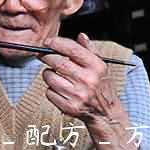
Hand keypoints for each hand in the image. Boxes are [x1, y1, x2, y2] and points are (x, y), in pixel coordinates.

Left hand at [40, 34, 136, 149]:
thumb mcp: (101, 66)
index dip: (57, 43)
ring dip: (47, 74)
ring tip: (54, 74)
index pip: (72, 49)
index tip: (48, 42)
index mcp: (96, 67)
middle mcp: (87, 80)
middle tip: (44, 56)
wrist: (105, 113)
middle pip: (58, 62)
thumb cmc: (101, 87)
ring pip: (50, 77)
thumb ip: (90, 50)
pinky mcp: (69, 106)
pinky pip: (49, 92)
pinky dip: (50, 89)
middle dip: (47, 57)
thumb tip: (81, 36)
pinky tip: (59, 89)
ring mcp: (77, 94)